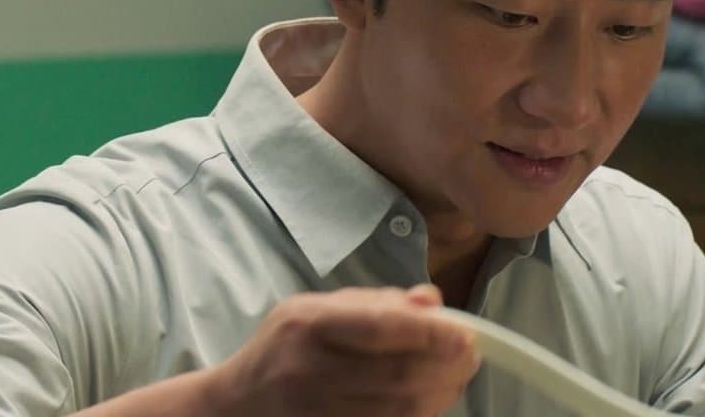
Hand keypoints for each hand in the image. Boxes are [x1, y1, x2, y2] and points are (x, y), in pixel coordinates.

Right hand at [206, 285, 480, 416]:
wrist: (234, 406)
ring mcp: (316, 412)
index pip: (381, 328)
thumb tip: (433, 301)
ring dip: (440, 395)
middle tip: (471, 356)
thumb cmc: (284, 350)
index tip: (466, 333)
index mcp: (309, 325)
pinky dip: (418, 416)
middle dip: (447, 367)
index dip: (432, 333)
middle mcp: (309, 370)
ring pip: (399, 411)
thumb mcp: (318, 309)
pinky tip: (430, 401)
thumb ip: (377, 303)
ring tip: (456, 378)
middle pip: (397, 376)